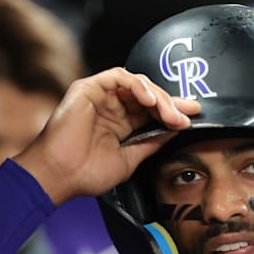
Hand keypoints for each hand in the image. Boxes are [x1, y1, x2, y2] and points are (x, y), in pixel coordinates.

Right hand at [13, 67, 200, 204]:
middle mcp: (111, 108)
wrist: (60, 177)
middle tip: (184, 118)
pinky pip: (119, 76)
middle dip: (170, 104)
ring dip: (157, 96)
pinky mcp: (89, 88)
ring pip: (137, 84)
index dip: (173, 110)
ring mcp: (100, 97)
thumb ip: (152, 141)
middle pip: (148, 95)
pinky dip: (137, 85)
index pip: (152, 111)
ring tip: (168, 113)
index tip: (193, 115)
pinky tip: (149, 101)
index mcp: (120, 124)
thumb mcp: (131, 159)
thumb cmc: (86, 173)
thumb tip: (176, 129)